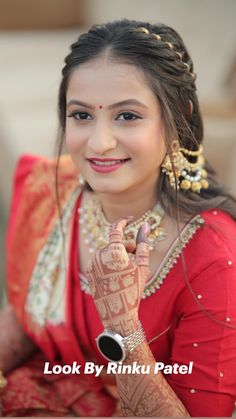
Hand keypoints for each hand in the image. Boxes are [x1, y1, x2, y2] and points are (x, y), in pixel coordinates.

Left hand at [86, 218, 149, 334]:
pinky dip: (110, 262)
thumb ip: (142, 243)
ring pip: (108, 251)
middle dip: (127, 245)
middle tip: (137, 255)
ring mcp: (92, 263)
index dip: (123, 221)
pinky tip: (118, 275)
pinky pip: (101, 260)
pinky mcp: (89, 271)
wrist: (117, 313)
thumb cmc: (133, 289)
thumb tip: (145, 225)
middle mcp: (99, 255)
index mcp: (113, 252)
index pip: (116, 228)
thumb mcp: (142, 266)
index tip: (130, 218)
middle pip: (115, 242)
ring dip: (118, 254)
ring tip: (128, 268)